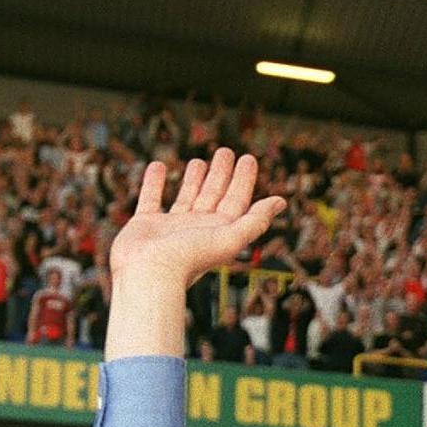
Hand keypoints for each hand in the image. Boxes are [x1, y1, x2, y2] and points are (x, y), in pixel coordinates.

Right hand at [107, 150, 285, 358]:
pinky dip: (153, 183)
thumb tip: (281, 201)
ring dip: (194, 179)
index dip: (244, 180)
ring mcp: (171, 228)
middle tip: (226, 151)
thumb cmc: (190, 258)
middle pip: (214, 196)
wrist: (149, 274)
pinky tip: (158, 166)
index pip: (236, 201)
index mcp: (218, 232)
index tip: (248, 159)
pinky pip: (151, 199)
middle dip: (221, 174)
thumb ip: (255, 220)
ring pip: (187, 197)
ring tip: (199, 160)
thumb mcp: (230, 237)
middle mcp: (197, 229)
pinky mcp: (145, 225)